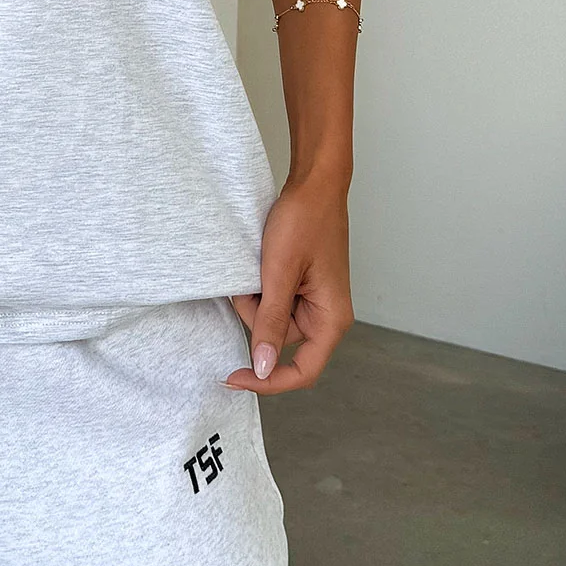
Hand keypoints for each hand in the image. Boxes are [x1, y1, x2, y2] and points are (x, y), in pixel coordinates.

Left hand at [223, 173, 353, 395]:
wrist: (313, 184)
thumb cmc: (304, 222)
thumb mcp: (280, 273)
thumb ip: (272, 322)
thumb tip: (264, 367)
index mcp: (332, 319)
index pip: (302, 371)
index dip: (267, 381)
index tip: (233, 376)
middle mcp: (326, 315)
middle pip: (279, 341)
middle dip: (255, 317)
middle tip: (247, 282)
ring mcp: (313, 300)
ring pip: (271, 320)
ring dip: (254, 299)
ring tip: (255, 265)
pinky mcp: (301, 286)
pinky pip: (272, 301)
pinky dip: (259, 288)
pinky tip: (258, 264)